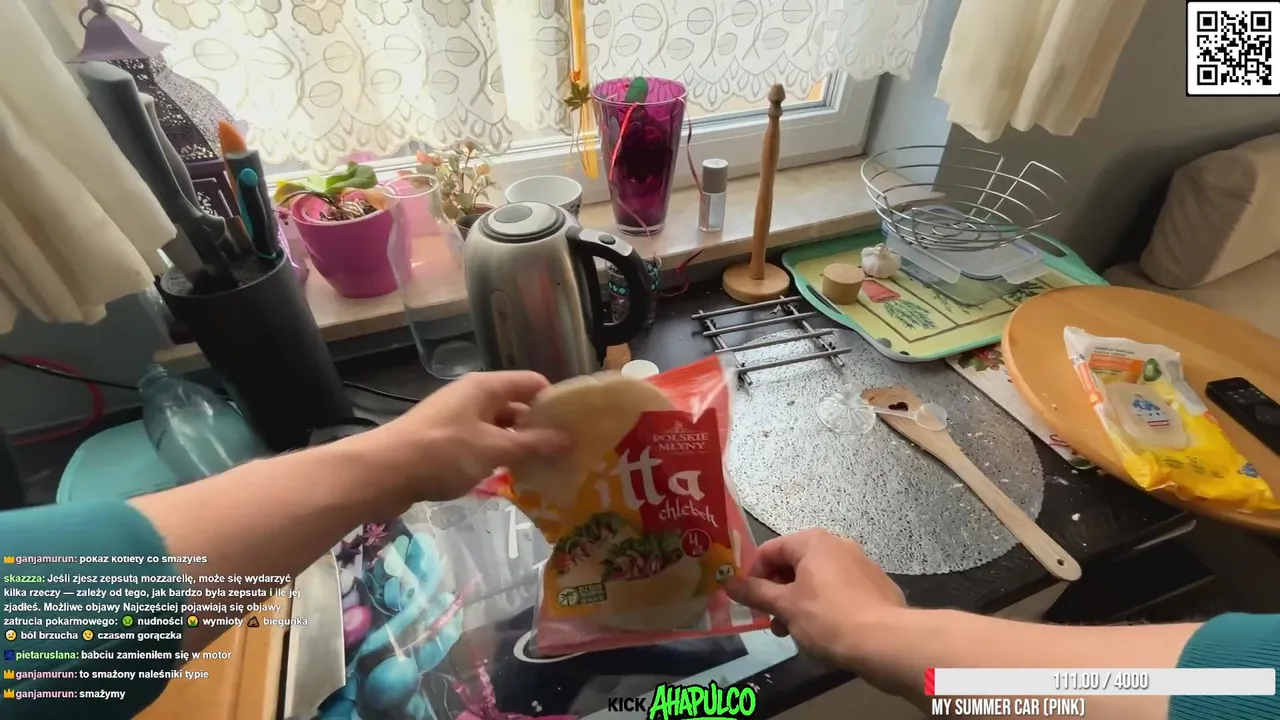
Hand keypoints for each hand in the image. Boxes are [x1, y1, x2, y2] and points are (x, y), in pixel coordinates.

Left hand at [370, 371, 570, 503]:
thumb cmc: (442, 453)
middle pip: (517, 406)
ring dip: (519, 447)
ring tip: (546, 470)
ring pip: (499, 428)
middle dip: (540, 428)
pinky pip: (481, 444)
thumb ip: (532, 445)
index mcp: (486, 387)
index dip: (556, 402)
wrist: (383, 472)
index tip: (577, 427)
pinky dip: (497, 458)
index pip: (533, 383)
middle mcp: (473, 397)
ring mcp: (457, 419)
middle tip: (567, 454)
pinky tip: (512, 479)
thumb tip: (568, 439)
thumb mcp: (493, 448)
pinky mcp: (445, 442)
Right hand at [727, 529, 905, 669]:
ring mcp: (861, 563)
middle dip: (778, 593)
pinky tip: (827, 631)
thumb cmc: (828, 618)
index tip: (748, 601)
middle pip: (794, 564)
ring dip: (799, 602)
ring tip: (796, 632)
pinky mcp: (876, 584)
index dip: (753, 575)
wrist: (885, 641)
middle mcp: (838, 544)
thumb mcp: (785, 607)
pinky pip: (840, 589)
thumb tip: (728, 583)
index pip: (770, 550)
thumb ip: (755, 592)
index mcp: (813, 541)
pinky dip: (826, 604)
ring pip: (817, 579)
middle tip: (772, 622)